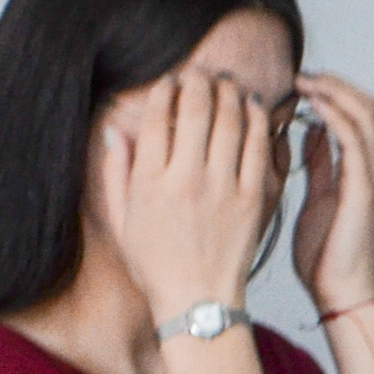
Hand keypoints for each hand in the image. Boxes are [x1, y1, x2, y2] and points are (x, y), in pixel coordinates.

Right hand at [101, 67, 278, 324]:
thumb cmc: (156, 264)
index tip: (170, 81)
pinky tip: (253, 108)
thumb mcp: (121, 221)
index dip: (166, 89)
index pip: (158, 117)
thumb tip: (113, 130)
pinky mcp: (253, 196)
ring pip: (232, 118)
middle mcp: (186, 180)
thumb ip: (115, 172)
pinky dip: (259, 117)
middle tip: (201, 74)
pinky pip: (260, 142)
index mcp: (150, 184)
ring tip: (227, 84)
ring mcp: (223, 187)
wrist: (198, 299)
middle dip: (200, 81)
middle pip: (198, 108)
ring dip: (230, 92)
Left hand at [289, 72, 373, 315]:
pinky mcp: (365, 188)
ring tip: (303, 81)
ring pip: (364, 114)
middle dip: (334, 84)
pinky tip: (312, 106)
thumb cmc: (324, 254)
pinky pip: (353, 140)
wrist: (338, 290)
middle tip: (300, 74)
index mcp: (364, 169)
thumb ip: (319, 165)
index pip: (357, 114)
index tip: (299, 82)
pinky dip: (334, 116)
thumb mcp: (317, 198)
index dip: (332, 92)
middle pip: (365, 105)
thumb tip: (310, 134)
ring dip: (333, 92)